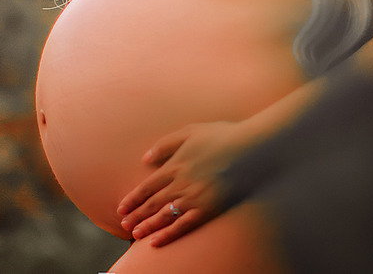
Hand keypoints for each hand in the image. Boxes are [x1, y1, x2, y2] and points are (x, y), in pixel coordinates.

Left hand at [116, 121, 253, 245]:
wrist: (251, 148)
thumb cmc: (222, 136)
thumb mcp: (190, 131)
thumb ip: (166, 144)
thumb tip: (145, 158)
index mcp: (175, 165)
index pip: (147, 186)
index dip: (133, 198)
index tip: (121, 208)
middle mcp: (180, 184)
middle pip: (152, 203)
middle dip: (136, 215)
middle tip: (124, 225)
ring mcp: (194, 198)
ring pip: (164, 217)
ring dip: (147, 226)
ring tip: (135, 234)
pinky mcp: (208, 209)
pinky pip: (183, 226)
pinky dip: (168, 235)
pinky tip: (157, 242)